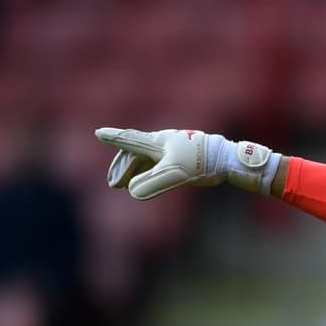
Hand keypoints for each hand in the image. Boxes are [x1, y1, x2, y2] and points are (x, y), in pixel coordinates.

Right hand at [95, 127, 279, 199]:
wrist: (227, 159)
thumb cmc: (202, 164)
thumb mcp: (176, 175)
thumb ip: (153, 183)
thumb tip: (132, 192)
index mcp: (157, 142)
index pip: (130, 141)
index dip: (114, 138)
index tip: (98, 133)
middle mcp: (162, 141)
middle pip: (134, 152)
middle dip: (122, 167)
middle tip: (113, 184)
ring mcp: (171, 148)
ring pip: (145, 157)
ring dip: (132, 170)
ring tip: (122, 185)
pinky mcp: (181, 155)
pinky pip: (156, 161)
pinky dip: (146, 170)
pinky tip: (145, 180)